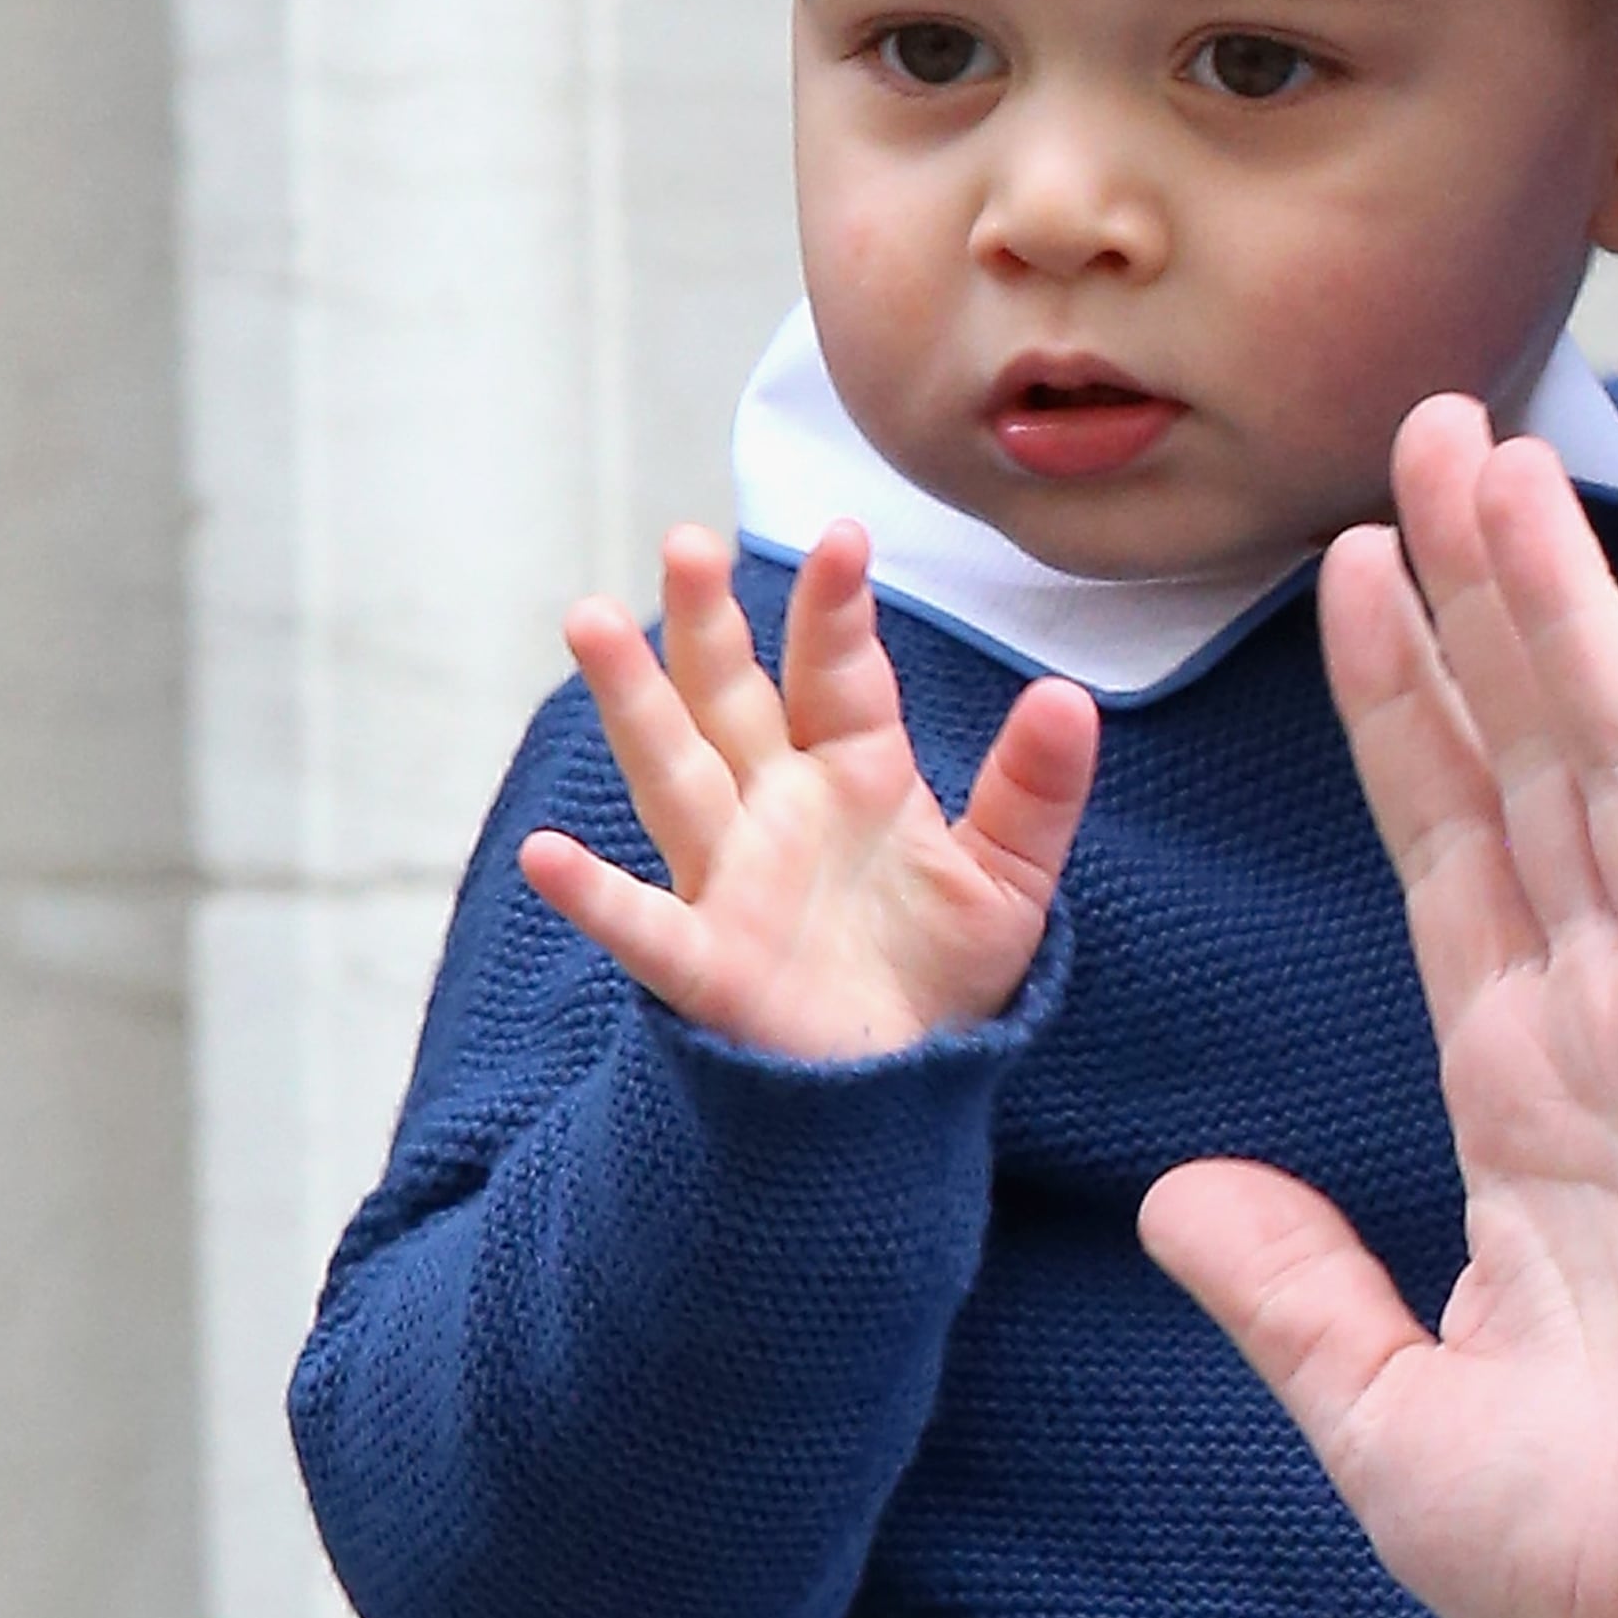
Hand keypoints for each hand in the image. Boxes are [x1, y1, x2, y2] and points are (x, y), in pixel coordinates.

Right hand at [518, 521, 1097, 1062]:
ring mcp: (733, 880)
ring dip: (633, 702)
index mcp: (857, 774)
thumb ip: (1036, 788)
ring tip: (589, 621)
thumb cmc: (947, 968)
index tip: (842, 535)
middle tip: (686, 543)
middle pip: (732, 699)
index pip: (838, 673)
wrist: (911, 1082)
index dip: (834, 608)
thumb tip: (1070, 695)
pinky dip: (595, 895)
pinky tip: (548, 855)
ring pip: (673, 775)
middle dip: (707, 623)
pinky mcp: (709, 966)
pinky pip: (644, 927)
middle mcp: (779, 810)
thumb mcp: (1014, 874)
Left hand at [1138, 399, 1617, 1617]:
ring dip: (1566, 609)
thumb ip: (1290, 1289)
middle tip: (1428, 434)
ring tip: (1506, 461)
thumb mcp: (1383, 1419)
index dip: (1395, 707)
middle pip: (1527, 759)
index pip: (1445, 848)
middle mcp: (1609, 1024)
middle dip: (1473, 598)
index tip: (1347, 570)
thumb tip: (1181, 1193)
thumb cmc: (1594, 1558)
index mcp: (1518, 1095)